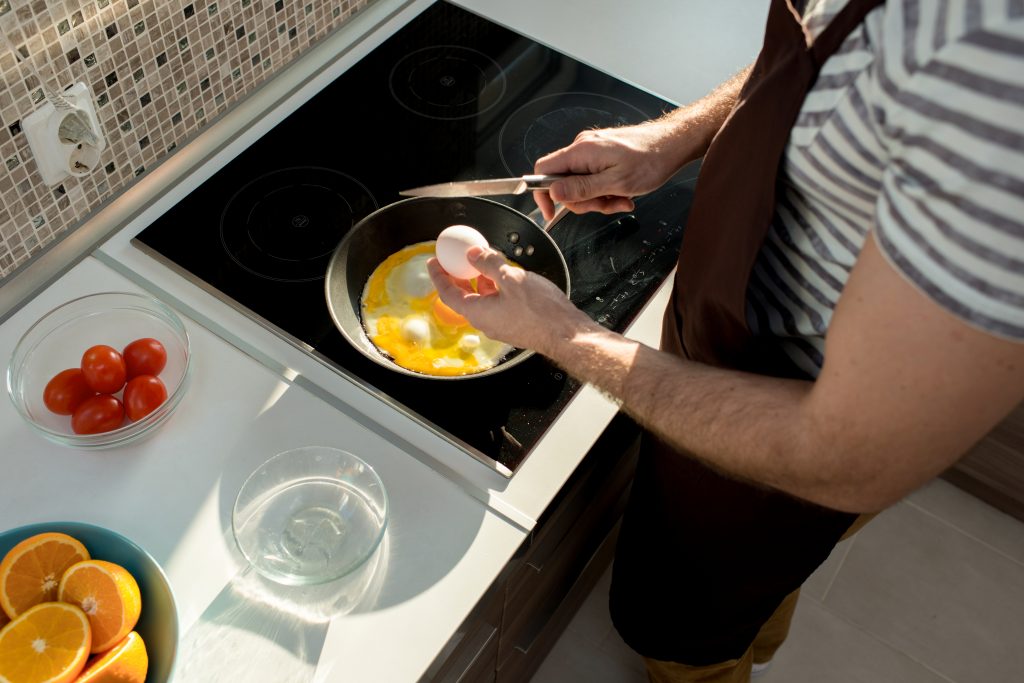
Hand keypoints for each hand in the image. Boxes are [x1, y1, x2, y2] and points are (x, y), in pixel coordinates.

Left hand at [427, 247, 591, 353]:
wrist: (567, 334)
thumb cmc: (541, 311)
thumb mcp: (511, 277)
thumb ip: (488, 263)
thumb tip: (472, 254)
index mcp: (478, 313)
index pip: (448, 294)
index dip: (439, 277)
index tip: (434, 263)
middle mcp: (486, 323)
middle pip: (464, 298)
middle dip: (459, 278)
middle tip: (456, 261)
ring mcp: (501, 326)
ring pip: (482, 301)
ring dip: (479, 282)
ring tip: (484, 264)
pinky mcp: (515, 326)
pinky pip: (497, 306)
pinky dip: (495, 290)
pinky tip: (505, 278)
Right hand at [532, 118, 692, 220]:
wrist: (673, 144)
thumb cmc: (650, 160)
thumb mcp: (615, 183)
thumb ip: (581, 188)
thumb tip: (554, 193)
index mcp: (581, 152)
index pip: (543, 171)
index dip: (542, 194)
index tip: (551, 212)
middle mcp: (582, 148)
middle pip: (564, 183)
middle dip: (584, 201)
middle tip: (606, 205)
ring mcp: (592, 151)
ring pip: (581, 184)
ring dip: (599, 198)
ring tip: (622, 199)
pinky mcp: (602, 155)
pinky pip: (594, 178)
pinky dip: (607, 190)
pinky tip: (624, 192)